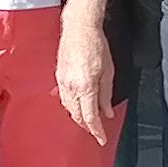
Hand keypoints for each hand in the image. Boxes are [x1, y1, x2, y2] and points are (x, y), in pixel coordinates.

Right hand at [56, 19, 117, 141]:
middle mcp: (71, 87)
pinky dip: (70, 106)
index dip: (97, 131)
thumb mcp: (108, 71)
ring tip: (87, 122)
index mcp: (85, 87)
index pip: (91, 117)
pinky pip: (63, 98)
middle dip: (87, 127)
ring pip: (69, 108)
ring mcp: (62, 82)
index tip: (101, 139)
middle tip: (96, 132)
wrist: (79, 28)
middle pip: (77, 116)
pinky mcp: (58, 77)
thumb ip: (106, 95)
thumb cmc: (96, 45)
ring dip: (78, 117)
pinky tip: (75, 107)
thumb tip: (107, 112)